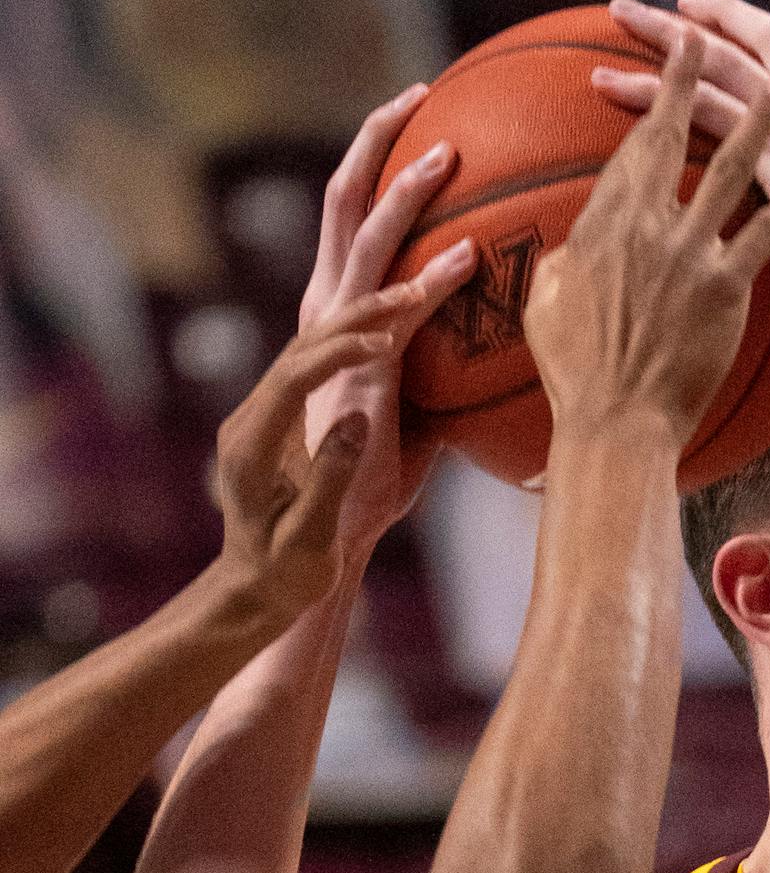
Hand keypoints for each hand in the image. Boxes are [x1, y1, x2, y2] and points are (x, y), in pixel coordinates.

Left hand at [212, 286, 452, 626]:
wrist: (253, 590)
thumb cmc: (286, 575)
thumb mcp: (309, 538)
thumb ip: (331, 475)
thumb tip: (357, 418)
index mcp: (253, 447)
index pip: (293, 378)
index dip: (338, 352)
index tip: (386, 339)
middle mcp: (252, 418)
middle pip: (302, 344)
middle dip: (358, 309)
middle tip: (414, 281)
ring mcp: (264, 414)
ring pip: (310, 344)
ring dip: (362, 313)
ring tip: (414, 284)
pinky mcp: (283, 417)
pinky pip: (319, 360)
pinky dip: (357, 335)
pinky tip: (392, 317)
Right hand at [301, 85, 477, 552]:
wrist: (313, 540)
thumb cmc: (367, 479)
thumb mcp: (420, 406)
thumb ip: (447, 364)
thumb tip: (509, 343)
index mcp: (339, 310)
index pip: (357, 214)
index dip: (385, 160)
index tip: (428, 113)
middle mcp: (325, 311)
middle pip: (345, 202)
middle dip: (381, 141)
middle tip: (423, 90)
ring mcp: (331, 342)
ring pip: (359, 246)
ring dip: (404, 197)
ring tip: (449, 156)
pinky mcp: (348, 381)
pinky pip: (384, 321)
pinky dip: (422, 285)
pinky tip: (464, 259)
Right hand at [528, 32, 769, 454]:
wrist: (615, 424)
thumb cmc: (574, 374)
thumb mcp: (548, 303)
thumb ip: (565, 261)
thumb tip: (569, 245)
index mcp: (602, 224)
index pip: (633, 147)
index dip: (648, 99)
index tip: (658, 64)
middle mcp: (646, 227)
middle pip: (673, 136)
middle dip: (689, 78)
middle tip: (702, 37)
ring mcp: (689, 254)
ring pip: (732, 170)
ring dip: (761, 121)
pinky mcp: (726, 290)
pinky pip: (765, 241)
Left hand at [596, 0, 769, 322]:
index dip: (756, 44)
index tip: (723, 36)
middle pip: (754, 40)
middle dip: (707, 18)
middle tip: (662, 9)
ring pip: (719, 60)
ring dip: (666, 35)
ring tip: (618, 17)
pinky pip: (701, 106)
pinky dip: (653, 92)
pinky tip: (613, 83)